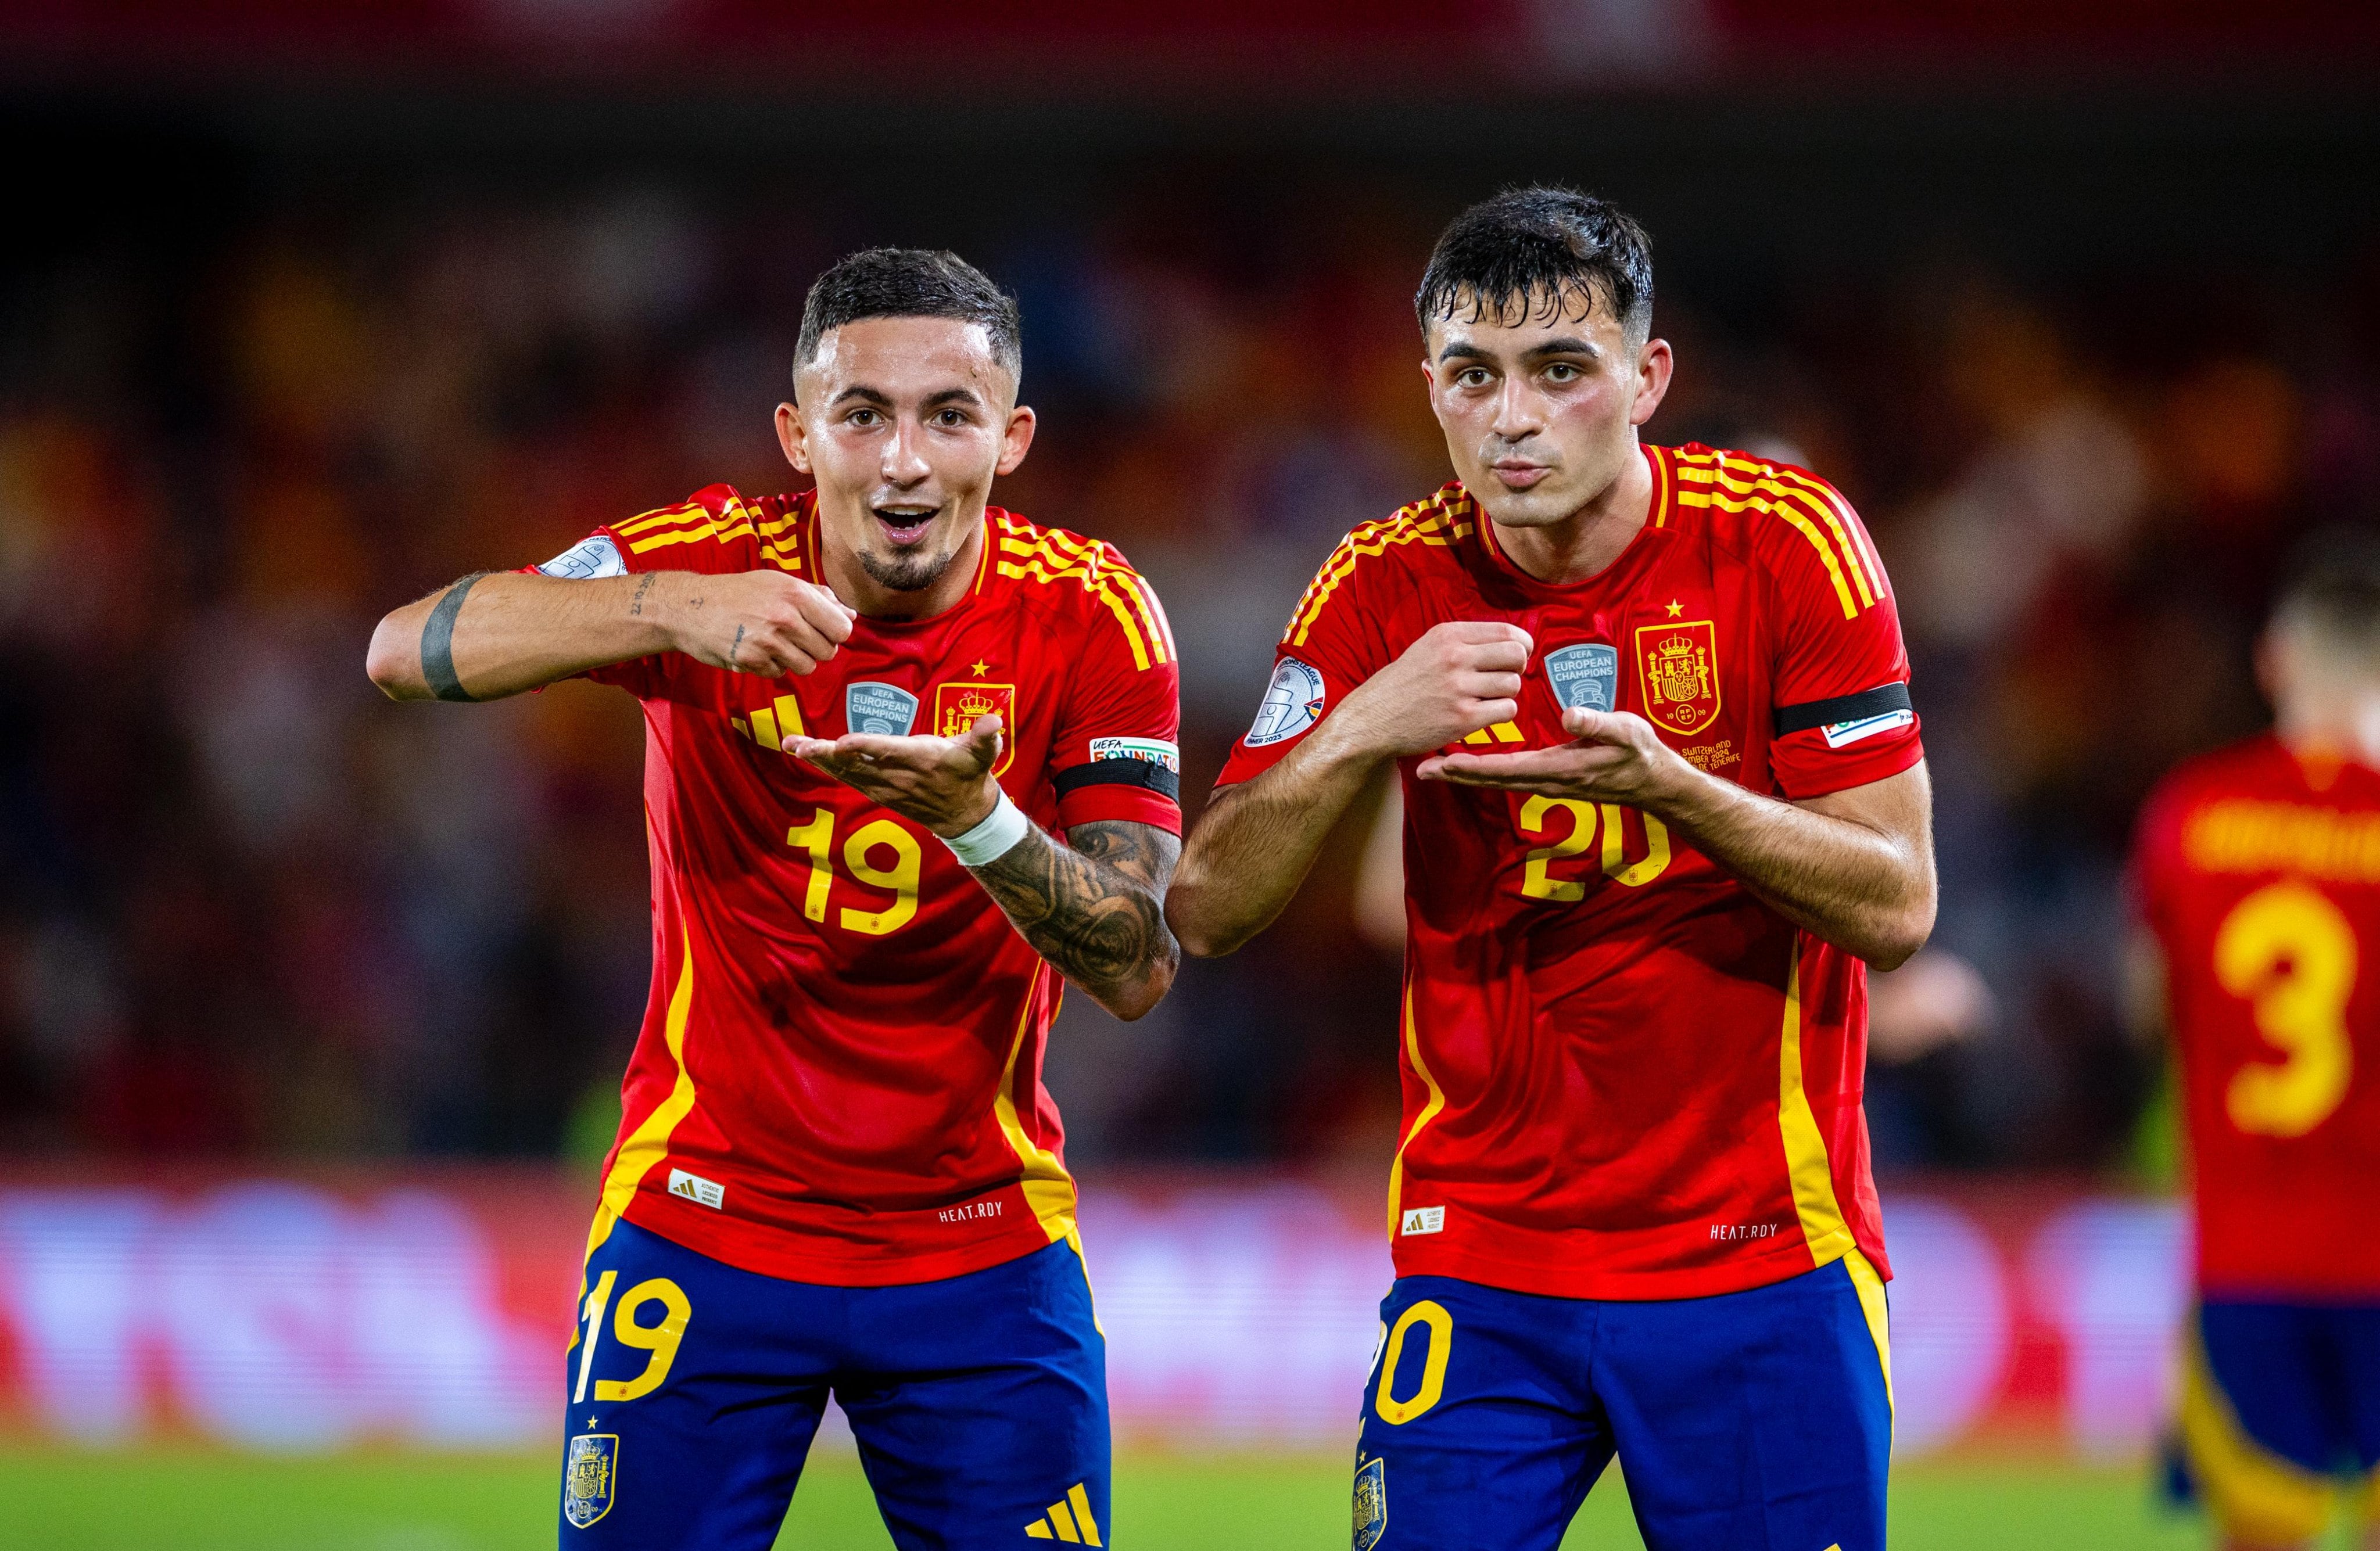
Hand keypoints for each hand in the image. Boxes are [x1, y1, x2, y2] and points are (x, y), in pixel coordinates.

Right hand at [664, 571, 856, 677]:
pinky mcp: (752, 661)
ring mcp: (768, 641)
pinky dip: (772, 666)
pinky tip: (757, 650)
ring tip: (776, 644)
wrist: (691, 606)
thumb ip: (818, 597)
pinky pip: (780, 673)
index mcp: (796, 594)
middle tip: (797, 638)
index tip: (823, 630)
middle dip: (816, 648)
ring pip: (807, 667)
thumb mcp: (779, 582)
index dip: (835, 633)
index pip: (841, 629)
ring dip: (796, 660)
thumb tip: (850, 615)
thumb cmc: (739, 591)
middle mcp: (785, 617)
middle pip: (827, 652)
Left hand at [786, 714, 1004, 835]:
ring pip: (847, 772)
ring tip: (793, 745)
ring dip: (819, 760)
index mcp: (920, 760)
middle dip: (826, 755)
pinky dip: (827, 767)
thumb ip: (985, 736)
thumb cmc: (971, 773)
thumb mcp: (983, 754)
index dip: (866, 747)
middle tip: (800, 746)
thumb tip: (994, 721)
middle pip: (857, 765)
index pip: (888, 752)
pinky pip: (847, 778)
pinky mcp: (878, 791)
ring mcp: (885, 786)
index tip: (843, 742)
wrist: (966, 815)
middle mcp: (897, 776)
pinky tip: (807, 755)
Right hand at [1319, 621, 1534, 760]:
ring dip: (1506, 694)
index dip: (1522, 645)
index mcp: (1448, 635)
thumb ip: (1464, 642)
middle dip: (1517, 668)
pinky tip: (1482, 714)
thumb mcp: (1427, 647)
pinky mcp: (1463, 718)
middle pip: (1517, 655)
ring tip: (1486, 698)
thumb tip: (1510, 642)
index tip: (1517, 656)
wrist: (1372, 719)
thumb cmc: (1402, 685)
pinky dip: (1500, 714)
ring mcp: (1459, 688)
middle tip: (1503, 678)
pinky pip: (1507, 710)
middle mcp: (1454, 657)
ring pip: (1513, 684)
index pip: (1507, 631)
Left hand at [1416, 705, 1690, 806]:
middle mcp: (1547, 780)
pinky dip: (1485, 771)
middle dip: (1456, 775)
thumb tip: (1570, 715)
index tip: (1443, 762)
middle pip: (1492, 780)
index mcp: (1560, 768)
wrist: (1654, 781)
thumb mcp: (1625, 732)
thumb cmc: (1640, 753)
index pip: (1507, 769)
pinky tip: (1470, 762)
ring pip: (1497, 780)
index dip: (1473, 766)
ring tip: (1435, 767)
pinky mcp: (1549, 777)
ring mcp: (1547, 782)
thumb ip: (1598, 723)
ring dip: (1466, 774)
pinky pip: (1509, 775)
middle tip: (1421, 770)